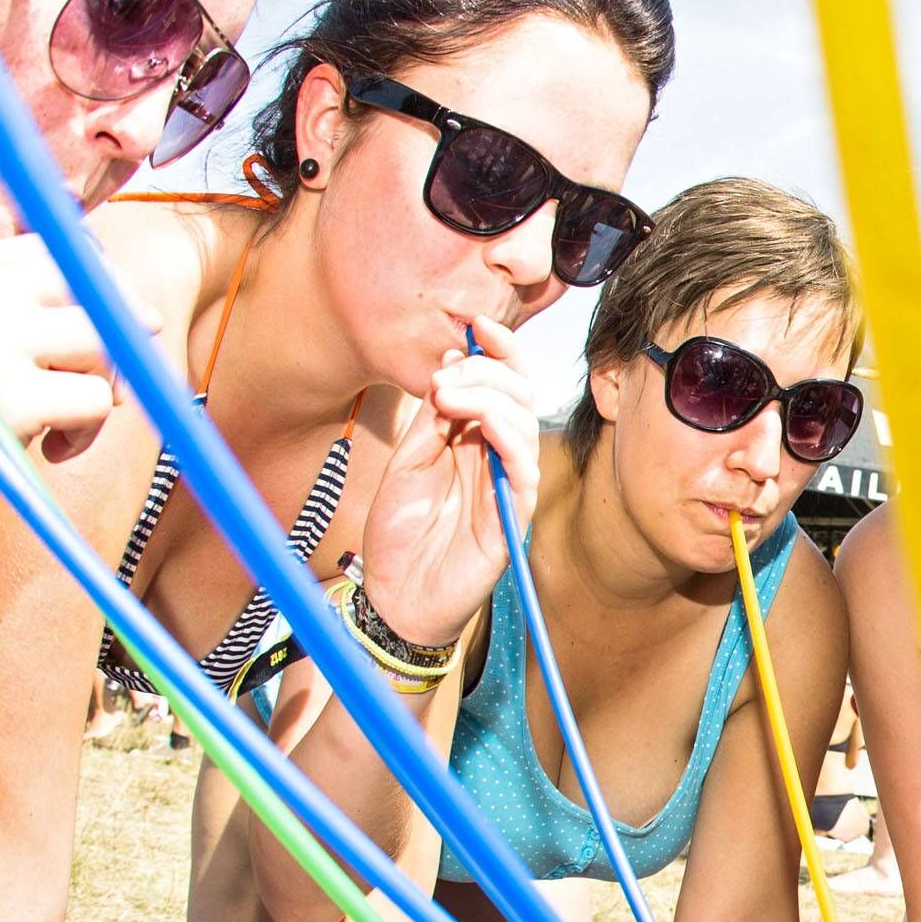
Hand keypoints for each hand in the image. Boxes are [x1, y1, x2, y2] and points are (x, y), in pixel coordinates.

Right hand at [0, 236, 132, 563]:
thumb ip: (53, 314)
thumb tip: (149, 315)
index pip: (79, 256)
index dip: (104, 304)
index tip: (82, 348)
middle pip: (101, 299)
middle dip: (111, 351)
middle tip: (78, 393)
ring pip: (106, 349)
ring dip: (99, 399)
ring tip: (56, 425)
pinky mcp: (11, 395)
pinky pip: (97, 402)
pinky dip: (84, 437)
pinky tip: (47, 450)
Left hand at [357, 347, 539, 651]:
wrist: (396, 596)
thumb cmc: (401, 535)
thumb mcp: (406, 461)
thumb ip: (430, 419)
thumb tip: (447, 364)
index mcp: (474, 438)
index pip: (501, 382)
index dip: (496, 350)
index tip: (475, 325)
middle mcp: (497, 456)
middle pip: (518, 393)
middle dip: (486, 370)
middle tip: (445, 375)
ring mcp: (508, 484)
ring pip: (523, 422)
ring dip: (488, 397)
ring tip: (445, 395)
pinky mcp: (515, 514)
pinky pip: (524, 467)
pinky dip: (507, 436)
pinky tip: (480, 426)